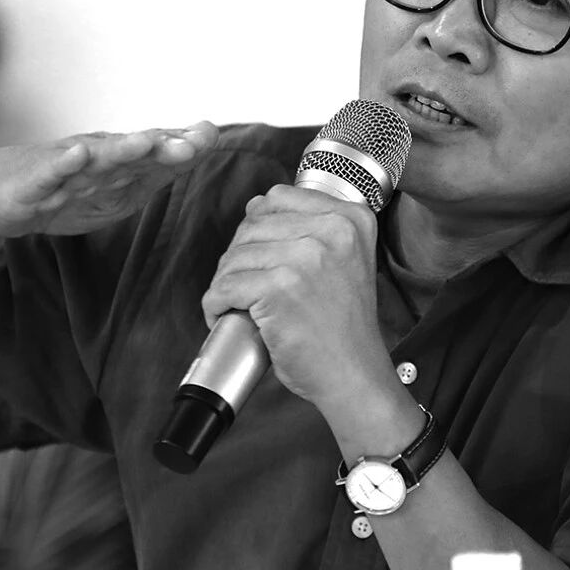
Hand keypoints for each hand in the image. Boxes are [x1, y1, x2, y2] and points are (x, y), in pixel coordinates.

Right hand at [0, 122, 218, 237]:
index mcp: (119, 163)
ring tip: (147, 142)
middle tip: (196, 142)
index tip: (212, 135)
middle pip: (136, 153)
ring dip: (123, 150)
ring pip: (98, 160)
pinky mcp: (34, 182)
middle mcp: (97, 157)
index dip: (185, 147)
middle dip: (166, 147)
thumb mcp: (116, 186)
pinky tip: (77, 155)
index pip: (158, 155)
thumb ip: (157, 169)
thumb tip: (199, 148)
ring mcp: (66, 168)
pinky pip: (51, 173)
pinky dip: (64, 164)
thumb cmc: (64, 187)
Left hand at [200, 184, 393, 411]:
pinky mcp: (279, 287)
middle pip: (252, 226)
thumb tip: (254, 207)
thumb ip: (312, 227)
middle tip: (243, 285)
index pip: (279, 197)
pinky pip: (225, 287)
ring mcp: (305, 257)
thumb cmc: (344, 325)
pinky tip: (223, 315)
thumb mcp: (346, 259)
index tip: (258, 253)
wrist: (354, 373)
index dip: (257, 224)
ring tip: (235, 303)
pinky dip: (215, 304)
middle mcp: (332, 230)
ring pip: (235, 256)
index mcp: (350, 219)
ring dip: (224, 282)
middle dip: (238, 257)